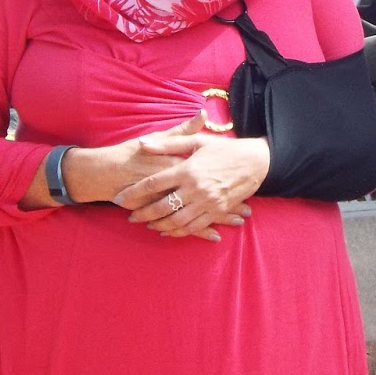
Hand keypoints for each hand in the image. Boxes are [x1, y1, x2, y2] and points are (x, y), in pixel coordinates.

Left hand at [114, 118, 269, 242]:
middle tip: (130, 217)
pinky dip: (179, 232)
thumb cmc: (224, 149)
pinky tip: (169, 232)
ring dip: (160, 225)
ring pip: (177, 221)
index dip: (134, 192)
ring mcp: (207, 202)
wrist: (255, 162)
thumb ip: (168, 143)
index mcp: (187, 169)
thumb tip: (143, 143)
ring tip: (148, 225)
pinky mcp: (217, 211)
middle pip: (162, 206)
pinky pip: (194, 226)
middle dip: (143, 214)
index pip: (153, 183)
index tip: (119, 198)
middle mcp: (195, 188)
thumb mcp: (197, 142)